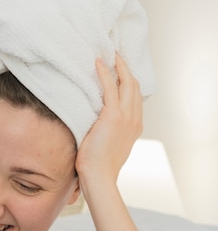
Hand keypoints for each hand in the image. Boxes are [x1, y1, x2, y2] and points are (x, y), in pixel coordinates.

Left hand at [75, 55, 142, 184]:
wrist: (99, 176)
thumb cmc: (98, 166)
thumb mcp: (107, 145)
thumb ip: (107, 131)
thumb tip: (95, 125)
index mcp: (135, 126)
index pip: (135, 97)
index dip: (130, 81)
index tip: (122, 70)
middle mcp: (134, 119)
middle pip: (134, 86)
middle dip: (126, 68)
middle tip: (117, 55)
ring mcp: (126, 117)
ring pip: (126, 84)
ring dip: (118, 66)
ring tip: (109, 54)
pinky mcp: (113, 116)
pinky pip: (110, 88)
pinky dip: (105, 73)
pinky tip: (98, 63)